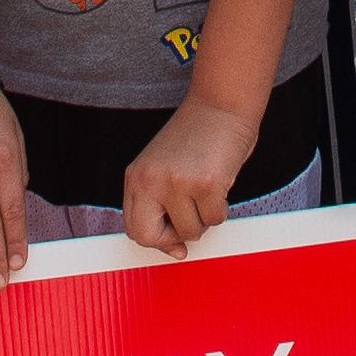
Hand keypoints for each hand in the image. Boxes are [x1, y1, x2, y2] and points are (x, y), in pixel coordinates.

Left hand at [122, 96, 262, 258]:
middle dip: (174, 237)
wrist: (221, 105)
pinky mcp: (206, 185)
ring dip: (204, 217)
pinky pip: (214, 219)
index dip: (156, 239)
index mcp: (136, 176)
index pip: (134, 228)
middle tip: (191, 219)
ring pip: (190, 231)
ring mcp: (177, 183)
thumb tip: (176, 251)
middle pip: (149, 237)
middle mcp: (150, 180)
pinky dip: (221, 208)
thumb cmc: (197, 138)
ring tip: (206, 189)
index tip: (174, 240)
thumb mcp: (164, 168)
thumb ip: (161, 206)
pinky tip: (219, 182)